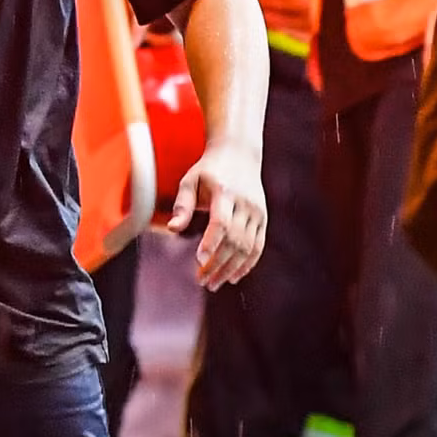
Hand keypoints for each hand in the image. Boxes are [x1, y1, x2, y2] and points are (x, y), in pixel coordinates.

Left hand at [166, 142, 265, 289]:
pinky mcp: (263, 218)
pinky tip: (233, 277)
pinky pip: (258, 246)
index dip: (211, 243)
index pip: (221, 222)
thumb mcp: (191, 180)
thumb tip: (172, 230)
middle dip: (217, 263)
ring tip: (213, 283)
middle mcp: (245, 203)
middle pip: (233, 240)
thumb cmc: (208, 169)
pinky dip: (247, 264)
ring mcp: (257, 212)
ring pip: (247, 247)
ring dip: (230, 268)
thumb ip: (182, 205)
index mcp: (225, 192)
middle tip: (202, 281)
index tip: (199, 262)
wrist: (239, 153)